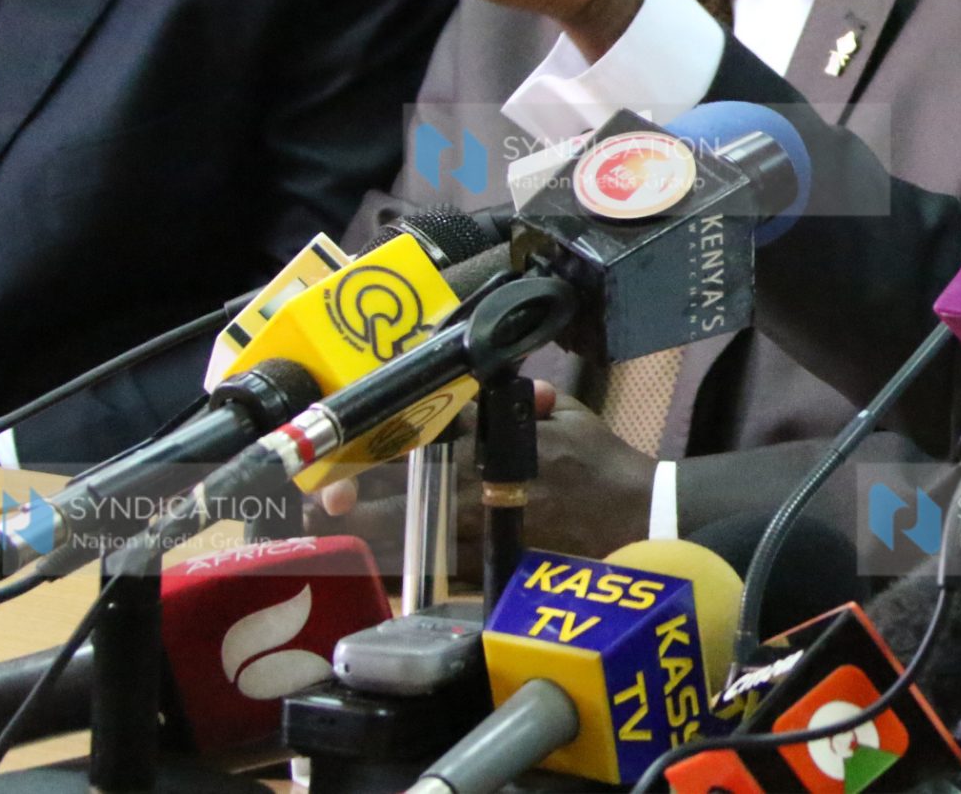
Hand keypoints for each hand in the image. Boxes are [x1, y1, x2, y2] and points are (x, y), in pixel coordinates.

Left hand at [313, 382, 654, 563]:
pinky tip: (379, 569)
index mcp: (495, 448)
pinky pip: (441, 572)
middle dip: (357, 502)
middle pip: (402, 499)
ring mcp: (487, 535)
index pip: (421, 447)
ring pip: (414, 539)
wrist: (641, 519)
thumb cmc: (604, 464)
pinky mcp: (496, 569)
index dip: (374, 456)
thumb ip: (527, 401)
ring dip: (371, 539)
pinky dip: (408, 570)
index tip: (336, 467)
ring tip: (334, 539)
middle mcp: (483, 492)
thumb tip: (493, 388)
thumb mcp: (570, 416)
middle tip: (318, 508)